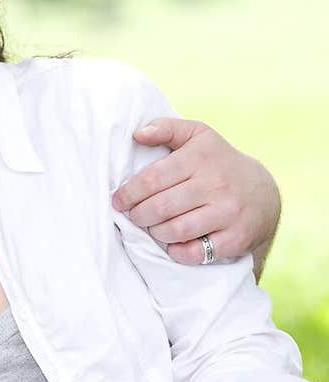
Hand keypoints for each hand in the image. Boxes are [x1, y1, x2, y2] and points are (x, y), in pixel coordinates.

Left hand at [111, 117, 279, 265]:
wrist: (263, 192)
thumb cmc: (219, 161)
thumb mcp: (198, 135)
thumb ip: (166, 128)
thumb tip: (137, 134)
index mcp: (199, 158)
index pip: (152, 179)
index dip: (129, 193)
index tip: (118, 201)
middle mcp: (215, 184)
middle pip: (160, 207)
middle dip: (138, 215)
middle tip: (134, 216)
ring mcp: (227, 212)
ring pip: (176, 230)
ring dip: (156, 232)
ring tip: (152, 227)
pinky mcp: (235, 237)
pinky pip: (196, 252)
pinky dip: (178, 252)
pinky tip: (173, 244)